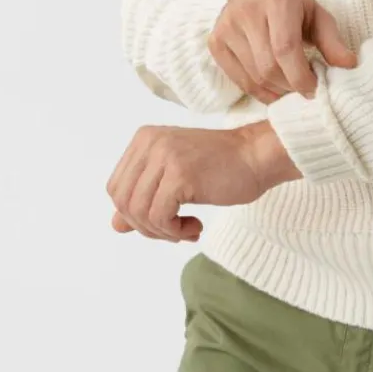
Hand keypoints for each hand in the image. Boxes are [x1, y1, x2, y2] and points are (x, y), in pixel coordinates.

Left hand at [106, 121, 300, 242]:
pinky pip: (159, 217)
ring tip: (185, 231)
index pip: (116, 188)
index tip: (164, 220)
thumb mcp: (174, 180)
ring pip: (139, 213)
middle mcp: (150, 143)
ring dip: (162, 232)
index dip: (135, 214)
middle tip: (174, 231)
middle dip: (145, 226)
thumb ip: (143, 198)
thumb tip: (115, 226)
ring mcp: (164, 156)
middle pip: (123, 201)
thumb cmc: (221, 167)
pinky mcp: (180, 174)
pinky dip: (174, 231)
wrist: (257, 156)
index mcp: (144, 139)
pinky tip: (195, 227)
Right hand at [209, 0, 357, 105]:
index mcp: (278, 2)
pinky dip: (260, 93)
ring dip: (277, 91)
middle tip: (305, 89)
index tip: (315, 89)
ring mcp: (227, 28)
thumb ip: (332, 41)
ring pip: (254, 76)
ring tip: (291, 87)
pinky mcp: (216, 43)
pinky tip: (274, 90)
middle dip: (291, 86)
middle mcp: (248, 12)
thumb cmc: (291, 7)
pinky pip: (239, 80)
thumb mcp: (316, 15)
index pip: (285, 48)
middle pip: (269, 67)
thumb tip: (349, 65)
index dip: (301, 76)